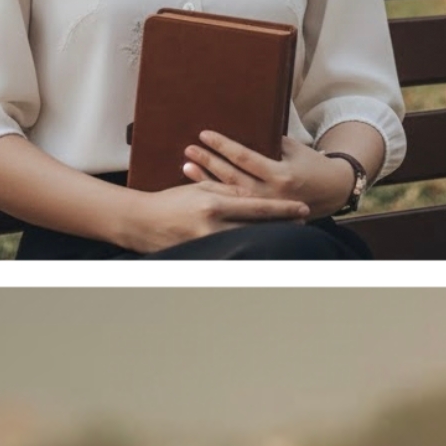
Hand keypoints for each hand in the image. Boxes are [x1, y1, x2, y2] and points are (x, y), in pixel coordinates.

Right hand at [118, 169, 304, 248]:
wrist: (141, 221)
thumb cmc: (170, 201)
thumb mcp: (199, 188)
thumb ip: (227, 190)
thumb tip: (255, 195)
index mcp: (213, 205)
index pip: (257, 208)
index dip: (283, 209)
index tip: (303, 209)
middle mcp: (213, 227)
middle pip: (260, 229)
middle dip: (284, 226)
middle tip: (304, 222)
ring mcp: (209, 244)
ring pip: (251, 243)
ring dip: (271, 238)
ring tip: (290, 234)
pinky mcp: (205, 256)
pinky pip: (235, 252)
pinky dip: (252, 249)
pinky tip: (266, 247)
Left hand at [185, 124, 357, 217]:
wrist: (334, 192)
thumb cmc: (314, 164)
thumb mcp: (295, 149)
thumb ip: (270, 142)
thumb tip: (243, 127)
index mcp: (282, 176)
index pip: (245, 158)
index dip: (223, 146)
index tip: (205, 134)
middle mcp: (273, 194)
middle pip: (233, 177)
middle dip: (209, 161)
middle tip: (189, 148)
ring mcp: (268, 207)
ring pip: (231, 193)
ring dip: (207, 179)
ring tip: (188, 165)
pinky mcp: (266, 215)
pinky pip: (237, 204)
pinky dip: (218, 193)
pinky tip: (202, 184)